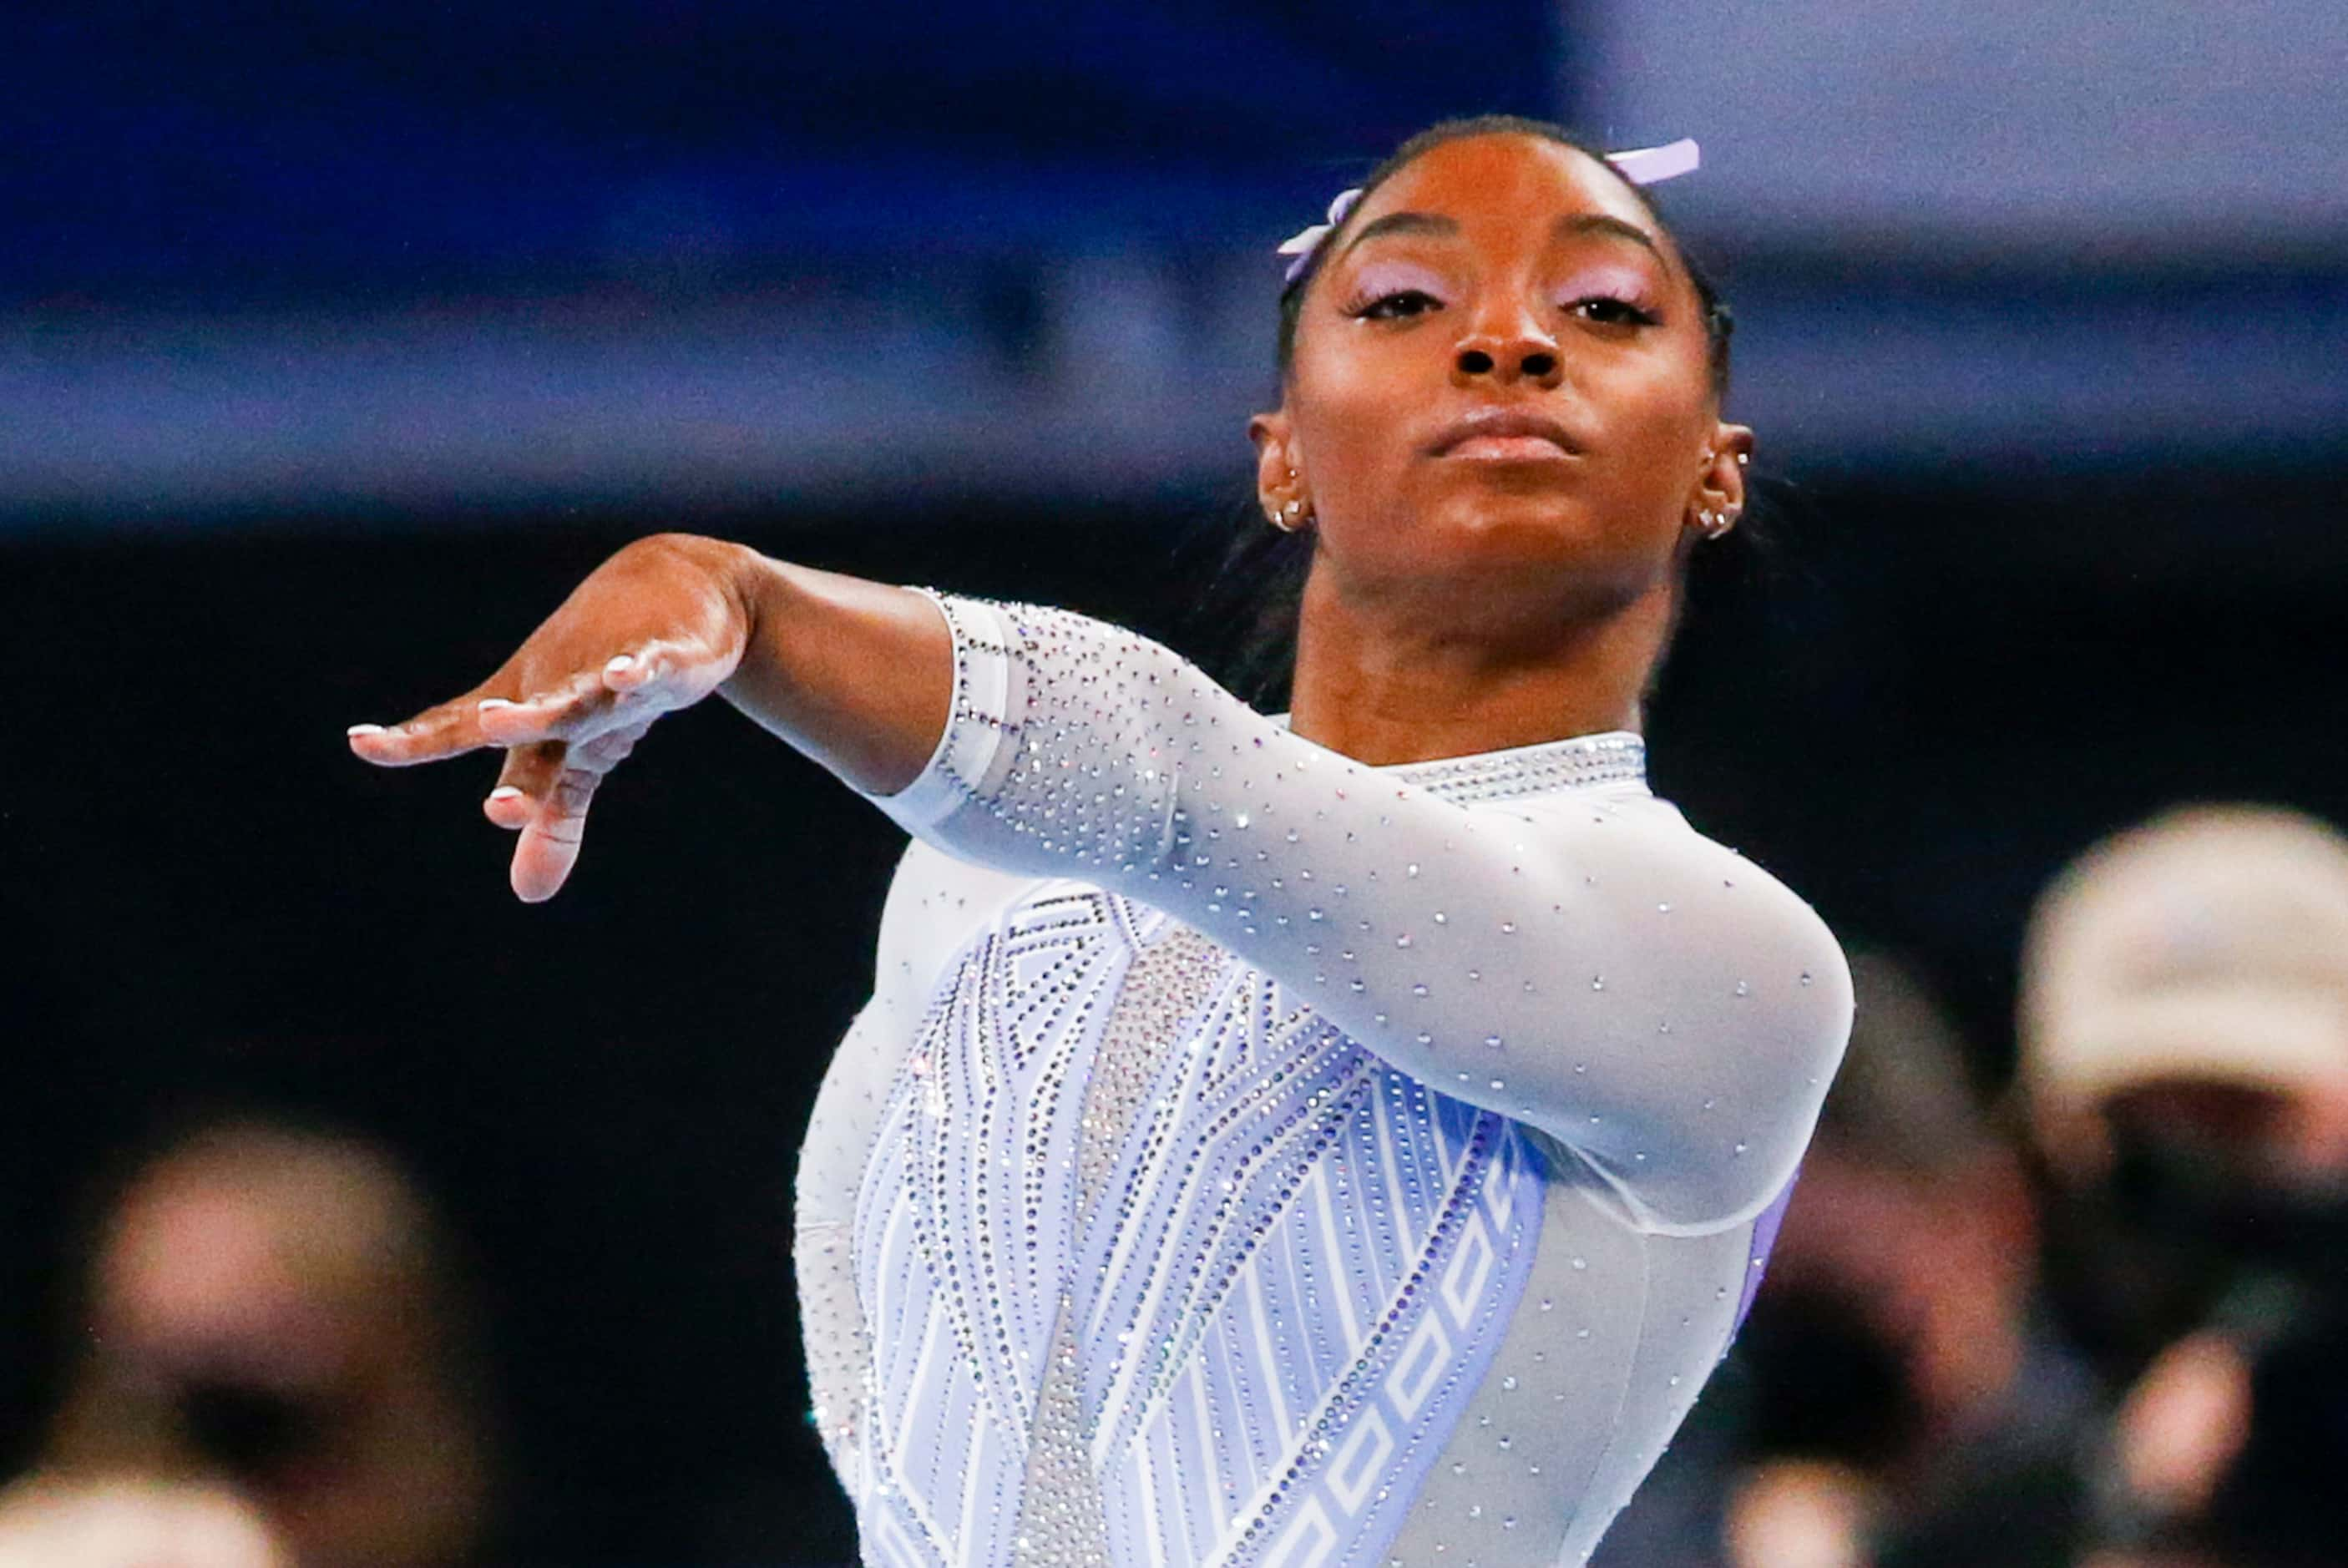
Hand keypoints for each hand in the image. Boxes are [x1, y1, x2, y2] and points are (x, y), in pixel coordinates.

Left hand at [348, 534, 753, 901]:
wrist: (680, 588)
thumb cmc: (610, 679)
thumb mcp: (584, 755)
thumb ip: (551, 822)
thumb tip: (527, 896)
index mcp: (529, 709)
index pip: (461, 729)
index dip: (413, 740)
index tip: (361, 741)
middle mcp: (559, 688)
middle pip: (526, 723)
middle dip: (497, 739)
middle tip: (475, 767)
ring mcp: (609, 669)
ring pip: (577, 695)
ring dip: (544, 709)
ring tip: (502, 721)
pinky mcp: (667, 656)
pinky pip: (650, 665)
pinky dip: (637, 671)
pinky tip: (624, 678)